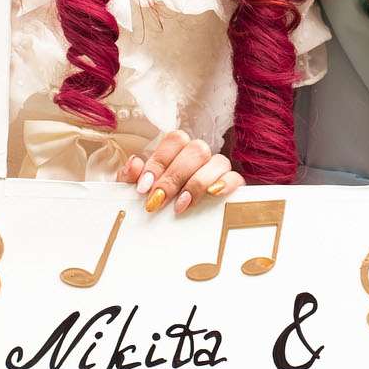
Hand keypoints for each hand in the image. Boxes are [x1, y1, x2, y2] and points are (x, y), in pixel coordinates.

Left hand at [119, 129, 243, 215]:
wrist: (171, 229)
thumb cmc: (155, 201)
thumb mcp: (138, 190)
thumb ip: (131, 176)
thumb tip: (135, 164)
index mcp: (178, 150)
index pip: (174, 140)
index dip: (159, 162)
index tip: (144, 188)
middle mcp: (200, 155)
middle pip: (196, 150)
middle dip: (174, 177)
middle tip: (158, 201)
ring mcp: (218, 169)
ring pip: (218, 161)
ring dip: (197, 183)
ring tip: (181, 205)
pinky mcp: (233, 185)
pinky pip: (236, 178)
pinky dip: (225, 184)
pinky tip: (213, 194)